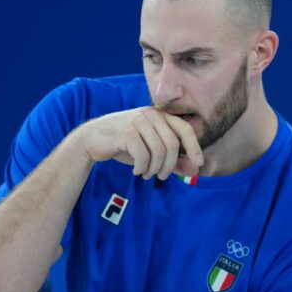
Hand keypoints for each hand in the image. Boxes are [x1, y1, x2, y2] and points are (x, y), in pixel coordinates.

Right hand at [78, 107, 203, 179]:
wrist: (93, 139)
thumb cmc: (125, 145)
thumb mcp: (151, 153)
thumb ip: (173, 160)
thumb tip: (195, 171)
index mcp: (160, 115)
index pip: (185, 129)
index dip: (195, 147)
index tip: (199, 164)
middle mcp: (151, 114)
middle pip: (172, 144)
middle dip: (169, 166)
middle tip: (161, 176)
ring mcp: (138, 121)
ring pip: (158, 151)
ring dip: (154, 169)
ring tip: (146, 174)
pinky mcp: (126, 131)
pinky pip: (143, 155)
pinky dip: (142, 168)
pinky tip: (136, 170)